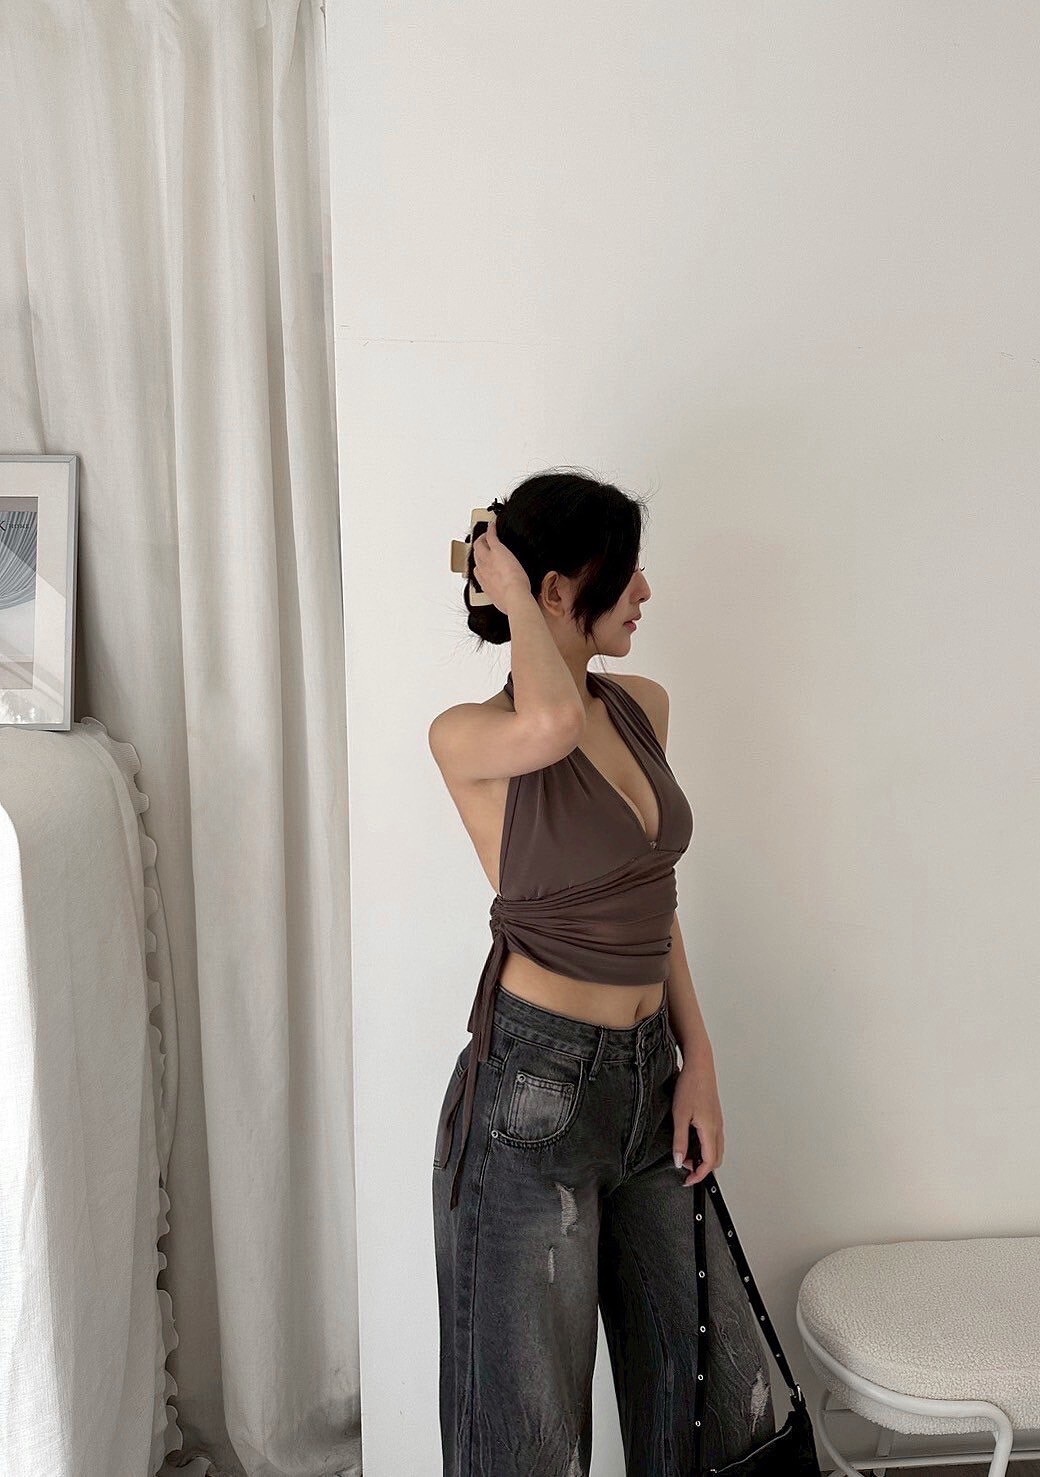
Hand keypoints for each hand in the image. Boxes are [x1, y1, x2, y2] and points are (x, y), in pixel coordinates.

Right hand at [471, 514, 531, 616]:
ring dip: (481, 538)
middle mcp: (483, 570)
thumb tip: (509, 602)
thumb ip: (502, 598)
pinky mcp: (497, 550)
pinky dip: (490, 529)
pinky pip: (490, 536)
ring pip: (479, 545)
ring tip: (485, 534)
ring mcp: (488, 559)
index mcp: (484, 583)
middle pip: (475, 556)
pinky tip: (492, 525)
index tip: (482, 563)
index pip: (477, 571)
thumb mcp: (502, 602)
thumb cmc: (510, 601)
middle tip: (481, 543)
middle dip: (477, 549)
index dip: (479, 565)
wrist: (514, 596)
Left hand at [671, 1060, 724, 1185]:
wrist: (699, 1066)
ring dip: (704, 1158)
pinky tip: (692, 1141)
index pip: (709, 1163)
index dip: (699, 1176)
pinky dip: (705, 1147)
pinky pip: (715, 1139)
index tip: (687, 1180)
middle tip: (685, 1169)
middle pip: (716, 1159)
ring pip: (716, 1149)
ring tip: (686, 1155)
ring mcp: (718, 1122)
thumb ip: (680, 1141)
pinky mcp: (715, 1116)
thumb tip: (679, 1161)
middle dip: (702, 1169)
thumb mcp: (680, 1116)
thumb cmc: (690, 1086)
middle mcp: (717, 1128)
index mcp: (710, 1130)